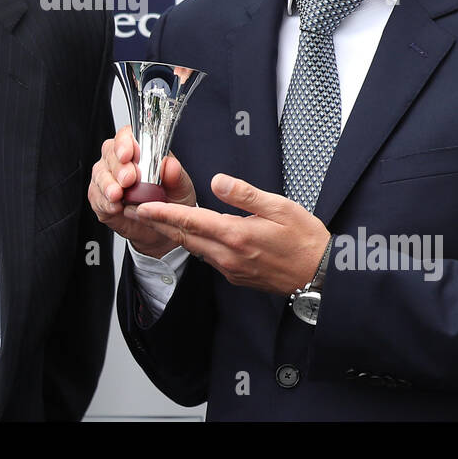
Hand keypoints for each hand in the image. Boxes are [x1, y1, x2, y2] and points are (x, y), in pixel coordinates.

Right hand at [88, 125, 195, 258]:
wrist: (164, 229)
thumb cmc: (171, 202)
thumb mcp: (181, 189)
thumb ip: (176, 175)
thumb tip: (169, 164)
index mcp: (141, 151)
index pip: (127, 136)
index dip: (125, 142)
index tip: (128, 154)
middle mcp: (121, 162)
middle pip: (110, 153)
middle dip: (118, 167)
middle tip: (128, 179)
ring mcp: (108, 179)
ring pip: (100, 174)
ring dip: (108, 184)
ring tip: (118, 195)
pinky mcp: (100, 198)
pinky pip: (96, 196)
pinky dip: (104, 202)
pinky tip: (115, 206)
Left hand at [133, 173, 331, 294]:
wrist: (321, 275)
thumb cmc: (305, 239)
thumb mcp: (280, 207)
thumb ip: (245, 194)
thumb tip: (217, 180)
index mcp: (235, 235)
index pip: (190, 221)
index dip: (163, 213)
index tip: (142, 206)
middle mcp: (227, 256)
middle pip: (184, 237)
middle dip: (158, 224)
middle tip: (136, 211)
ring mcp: (231, 269)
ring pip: (194, 249)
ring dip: (174, 235)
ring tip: (157, 220)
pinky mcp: (237, 277)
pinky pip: (209, 259)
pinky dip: (194, 245)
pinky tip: (192, 236)